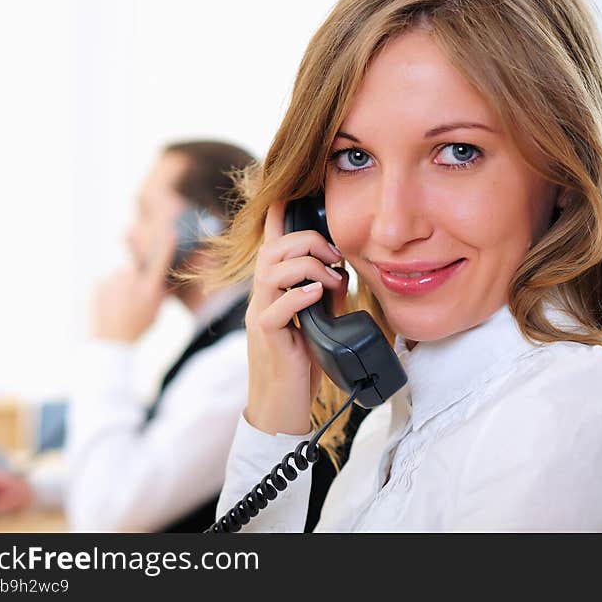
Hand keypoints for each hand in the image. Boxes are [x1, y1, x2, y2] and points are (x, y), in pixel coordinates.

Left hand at [91, 230, 177, 341]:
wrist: (110, 342)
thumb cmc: (137, 326)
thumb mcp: (155, 309)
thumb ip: (159, 290)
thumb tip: (162, 277)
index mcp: (149, 289)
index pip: (160, 261)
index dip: (166, 245)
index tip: (169, 232)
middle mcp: (131, 281)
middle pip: (135, 268)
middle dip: (135, 278)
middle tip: (132, 298)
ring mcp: (113, 281)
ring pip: (120, 275)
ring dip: (121, 285)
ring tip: (119, 307)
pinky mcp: (98, 284)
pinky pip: (107, 281)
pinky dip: (109, 290)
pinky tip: (109, 306)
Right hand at [244, 200, 348, 435]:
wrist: (282, 407)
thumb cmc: (299, 364)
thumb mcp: (317, 323)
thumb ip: (324, 297)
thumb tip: (341, 275)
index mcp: (273, 290)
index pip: (271, 245)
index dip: (276, 218)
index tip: (286, 194)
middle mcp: (262, 297)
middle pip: (272, 250)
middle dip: (306, 242)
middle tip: (335, 258)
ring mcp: (260, 316)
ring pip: (272, 271)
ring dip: (308, 267)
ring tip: (332, 281)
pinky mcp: (267, 337)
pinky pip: (276, 308)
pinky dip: (299, 296)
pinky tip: (317, 296)